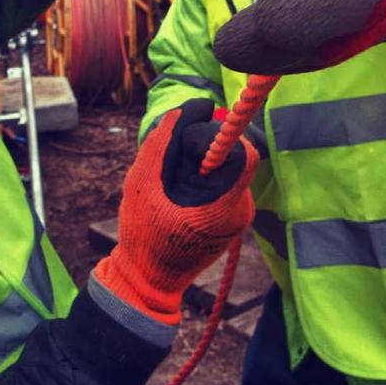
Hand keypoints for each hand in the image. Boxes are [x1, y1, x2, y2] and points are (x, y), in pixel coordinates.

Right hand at [92, 99, 256, 324]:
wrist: (147, 279)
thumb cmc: (143, 233)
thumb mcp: (143, 181)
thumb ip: (166, 141)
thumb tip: (195, 106)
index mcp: (224, 206)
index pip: (242, 152)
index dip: (216, 136)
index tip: (185, 141)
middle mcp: (240, 210)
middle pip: (233, 156)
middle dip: (200, 149)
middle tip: (169, 163)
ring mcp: (238, 216)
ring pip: (226, 167)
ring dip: (197, 163)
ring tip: (169, 183)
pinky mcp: (231, 218)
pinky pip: (222, 182)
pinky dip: (200, 178)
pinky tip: (176, 194)